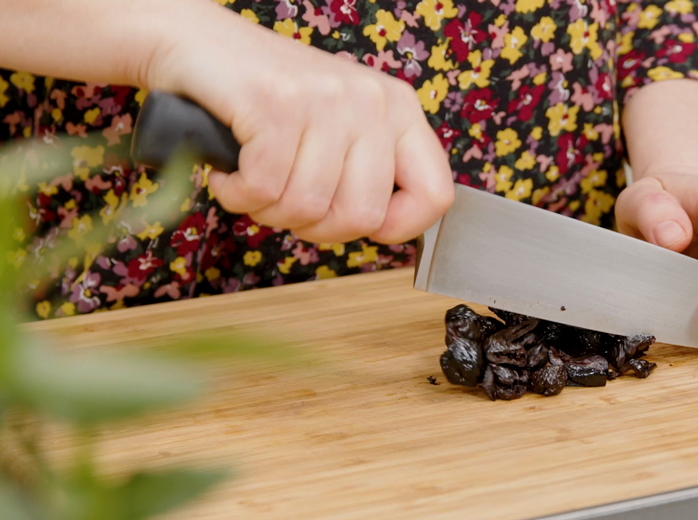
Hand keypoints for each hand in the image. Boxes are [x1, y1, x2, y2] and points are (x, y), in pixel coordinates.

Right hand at [145, 0, 452, 243]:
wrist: (192, 43)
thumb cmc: (265, 97)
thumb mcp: (338, 127)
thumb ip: (368, 170)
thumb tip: (382, 228)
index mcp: (398, 110)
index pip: (436, 194)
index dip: (400, 228)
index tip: (358, 223)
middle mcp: (371, 101)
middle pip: (364, 216)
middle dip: (315, 227)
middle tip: (287, 200)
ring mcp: (326, 99)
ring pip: (308, 207)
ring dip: (267, 209)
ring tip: (253, 177)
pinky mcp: (275, 103)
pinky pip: (264, 189)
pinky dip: (237, 195)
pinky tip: (230, 172)